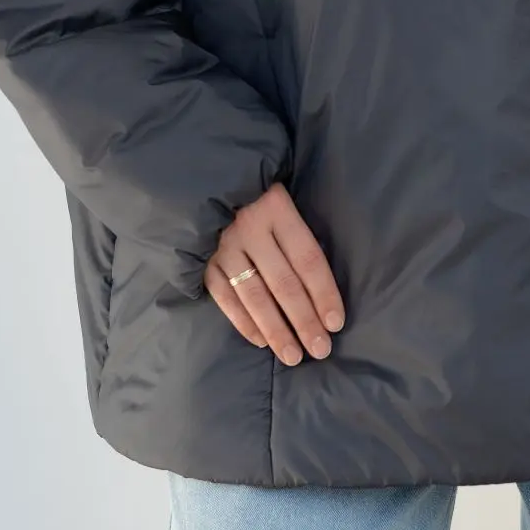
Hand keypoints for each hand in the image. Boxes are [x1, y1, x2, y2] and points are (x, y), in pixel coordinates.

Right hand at [205, 181, 345, 364]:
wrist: (193, 172)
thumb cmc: (253, 186)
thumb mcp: (280, 192)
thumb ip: (296, 229)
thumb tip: (321, 280)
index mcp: (276, 208)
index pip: (308, 258)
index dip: (324, 292)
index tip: (336, 323)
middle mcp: (248, 228)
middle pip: (283, 283)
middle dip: (304, 320)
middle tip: (320, 349)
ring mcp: (222, 246)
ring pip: (254, 296)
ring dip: (276, 330)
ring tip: (293, 356)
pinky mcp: (200, 258)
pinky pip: (224, 297)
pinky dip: (243, 322)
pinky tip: (261, 341)